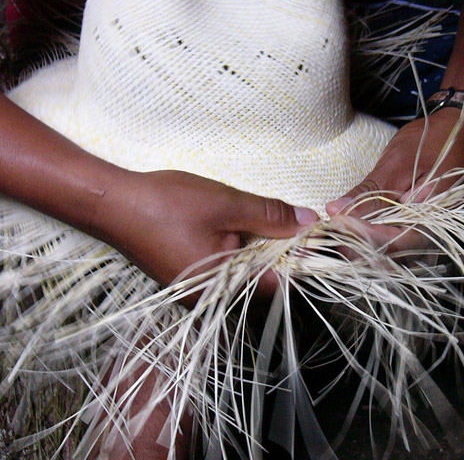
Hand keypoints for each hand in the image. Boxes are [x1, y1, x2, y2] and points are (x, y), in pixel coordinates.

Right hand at [94, 170, 318, 301]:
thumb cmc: (167, 204)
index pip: (280, 283)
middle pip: (263, 281)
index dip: (301, 259)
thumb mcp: (227, 204)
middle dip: (282, 253)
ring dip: (259, 250)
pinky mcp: (187, 279)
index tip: (312, 235)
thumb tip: (309, 221)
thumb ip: (270, 215)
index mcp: (224, 286)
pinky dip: (239, 251)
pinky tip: (237, 227)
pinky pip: (224, 270)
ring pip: (244, 275)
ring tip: (264, 221)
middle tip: (290, 221)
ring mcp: (197, 291)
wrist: (112, 204)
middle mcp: (211, 298)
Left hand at [325, 108, 463, 254]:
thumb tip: (336, 210)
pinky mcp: (410, 234)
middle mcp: (431, 237)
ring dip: (355, 247)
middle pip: (388, 258)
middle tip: (326, 228)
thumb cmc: (433, 141)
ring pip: (385, 258)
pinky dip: (363, 241)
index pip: (396, 243)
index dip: (363, 237)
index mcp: (435, 219)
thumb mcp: (397, 163)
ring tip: (332, 229)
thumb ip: (369, 192)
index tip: (337, 223)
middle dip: (353, 247)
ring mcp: (422, 238)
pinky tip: (346, 229)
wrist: (457, 132)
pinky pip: (386, 248)